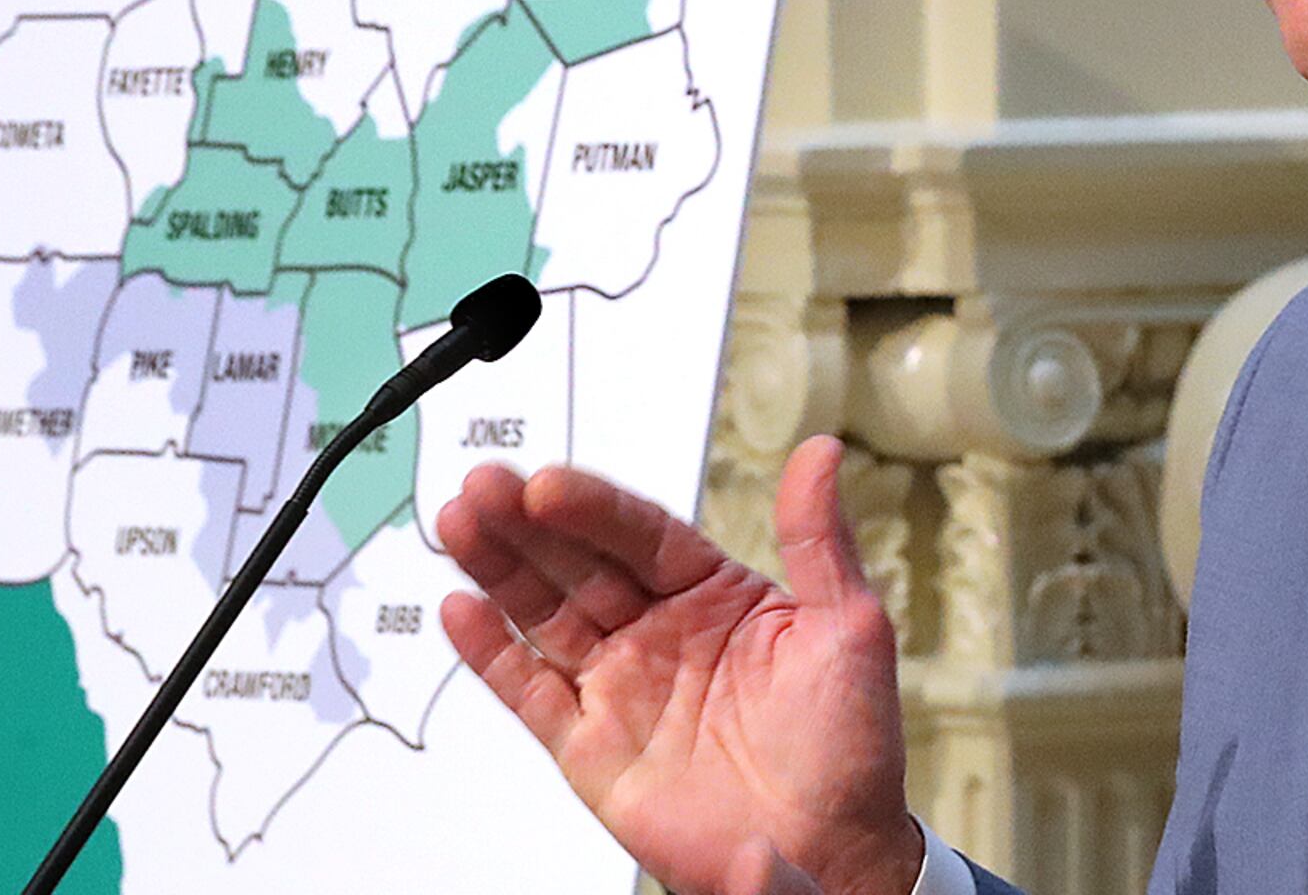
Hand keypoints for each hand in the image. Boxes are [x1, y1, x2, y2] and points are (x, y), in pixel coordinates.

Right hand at [439, 435, 919, 894]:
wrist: (831, 852)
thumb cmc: (849, 744)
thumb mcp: (849, 629)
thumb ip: (820, 541)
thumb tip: (819, 454)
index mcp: (714, 593)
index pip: (641, 534)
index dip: (592, 507)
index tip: (547, 483)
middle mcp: (659, 631)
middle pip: (579, 563)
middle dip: (527, 524)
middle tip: (483, 485)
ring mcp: (621, 686)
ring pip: (545, 615)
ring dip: (499, 569)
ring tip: (458, 522)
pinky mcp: (593, 748)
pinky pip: (532, 693)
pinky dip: (492, 654)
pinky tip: (461, 610)